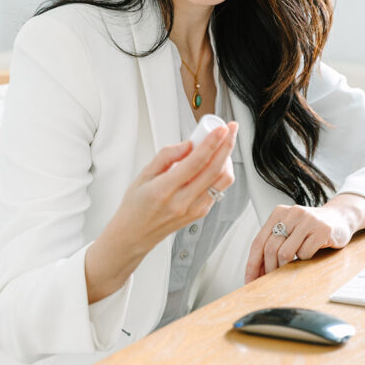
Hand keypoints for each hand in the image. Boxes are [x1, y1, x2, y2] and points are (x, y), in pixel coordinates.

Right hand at [85, 123, 236, 301]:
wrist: (134, 234)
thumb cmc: (135, 205)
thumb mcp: (143, 175)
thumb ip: (166, 156)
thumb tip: (188, 144)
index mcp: (164, 190)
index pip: (196, 163)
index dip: (212, 143)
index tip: (222, 129)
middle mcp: (183, 202)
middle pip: (215, 171)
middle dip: (227, 146)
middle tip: (230, 130)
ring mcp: (194, 210)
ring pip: (223, 181)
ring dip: (227, 160)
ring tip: (221, 146)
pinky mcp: (200, 213)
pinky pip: (218, 190)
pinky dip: (220, 173)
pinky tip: (213, 164)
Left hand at [244, 194, 364, 283]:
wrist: (340, 218)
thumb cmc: (311, 228)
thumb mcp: (290, 230)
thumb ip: (274, 243)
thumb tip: (257, 271)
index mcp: (279, 213)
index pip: (258, 242)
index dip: (253, 264)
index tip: (250, 280)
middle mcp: (292, 213)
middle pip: (270, 248)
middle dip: (269, 269)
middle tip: (271, 279)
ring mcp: (308, 220)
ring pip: (286, 252)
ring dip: (286, 266)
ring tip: (292, 267)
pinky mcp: (322, 230)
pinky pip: (305, 253)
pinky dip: (305, 260)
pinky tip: (310, 254)